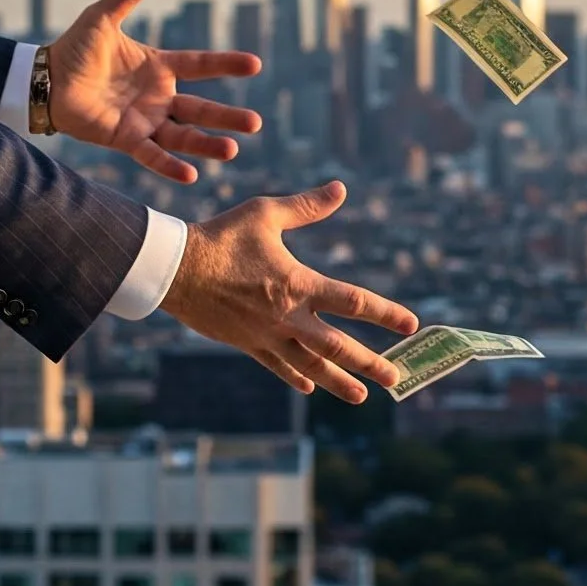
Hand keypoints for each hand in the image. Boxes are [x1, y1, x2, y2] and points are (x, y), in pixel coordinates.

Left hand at [46, 0, 262, 183]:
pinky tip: (191, 175)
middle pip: (200, 108)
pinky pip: (152, 155)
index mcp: (158, 67)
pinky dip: (170, 166)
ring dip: (207, 145)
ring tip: (232, 151)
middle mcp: (158, 96)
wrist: (46, 79)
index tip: (255, 65)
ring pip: (183, 135)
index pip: (200, 65)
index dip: (226, 64)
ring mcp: (144, 120)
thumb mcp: (102, 17)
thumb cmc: (75, 48)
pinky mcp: (126, 139)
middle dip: (227, 116)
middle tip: (255, 123)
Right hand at [159, 180, 417, 403]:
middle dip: (370, 363)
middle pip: (338, 346)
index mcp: (299, 283)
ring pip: (311, 366)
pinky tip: (309, 387)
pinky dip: (296, 377)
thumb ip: (306, 206)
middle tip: (397, 379)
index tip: (410, 324)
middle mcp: (288, 316)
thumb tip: (340, 189)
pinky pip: (277, 365)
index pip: (353, 302)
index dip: (385, 313)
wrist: (176, 270)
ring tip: (362, 396)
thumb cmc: (221, 237)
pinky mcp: (246, 344)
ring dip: (339, 382)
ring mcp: (267, 335)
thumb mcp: (266, 214)